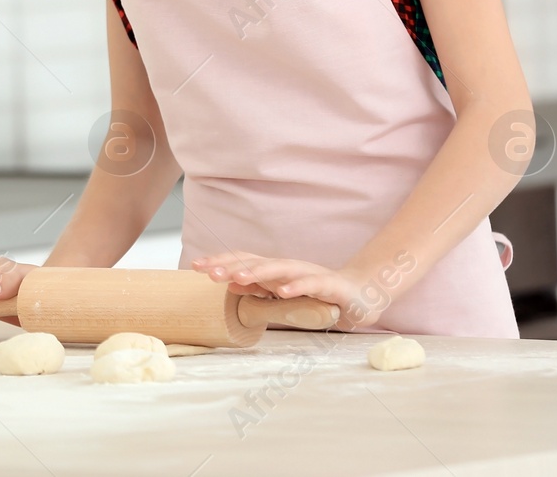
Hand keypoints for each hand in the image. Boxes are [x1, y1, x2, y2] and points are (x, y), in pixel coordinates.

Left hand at [190, 251, 382, 329]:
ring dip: (258, 272)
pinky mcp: (330, 285)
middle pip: (256, 262)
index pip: (244, 262)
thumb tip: (230, 282)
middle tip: (206, 271)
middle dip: (231, 265)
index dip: (221, 262)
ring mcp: (310, 274)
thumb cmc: (317, 294)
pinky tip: (283, 290)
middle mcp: (290, 268)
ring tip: (237, 277)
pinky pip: (312, 284)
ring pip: (281, 269)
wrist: (361, 294)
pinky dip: (297, 286)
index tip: (195, 266)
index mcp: (276, 271)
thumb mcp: (282, 293)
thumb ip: (259, 288)